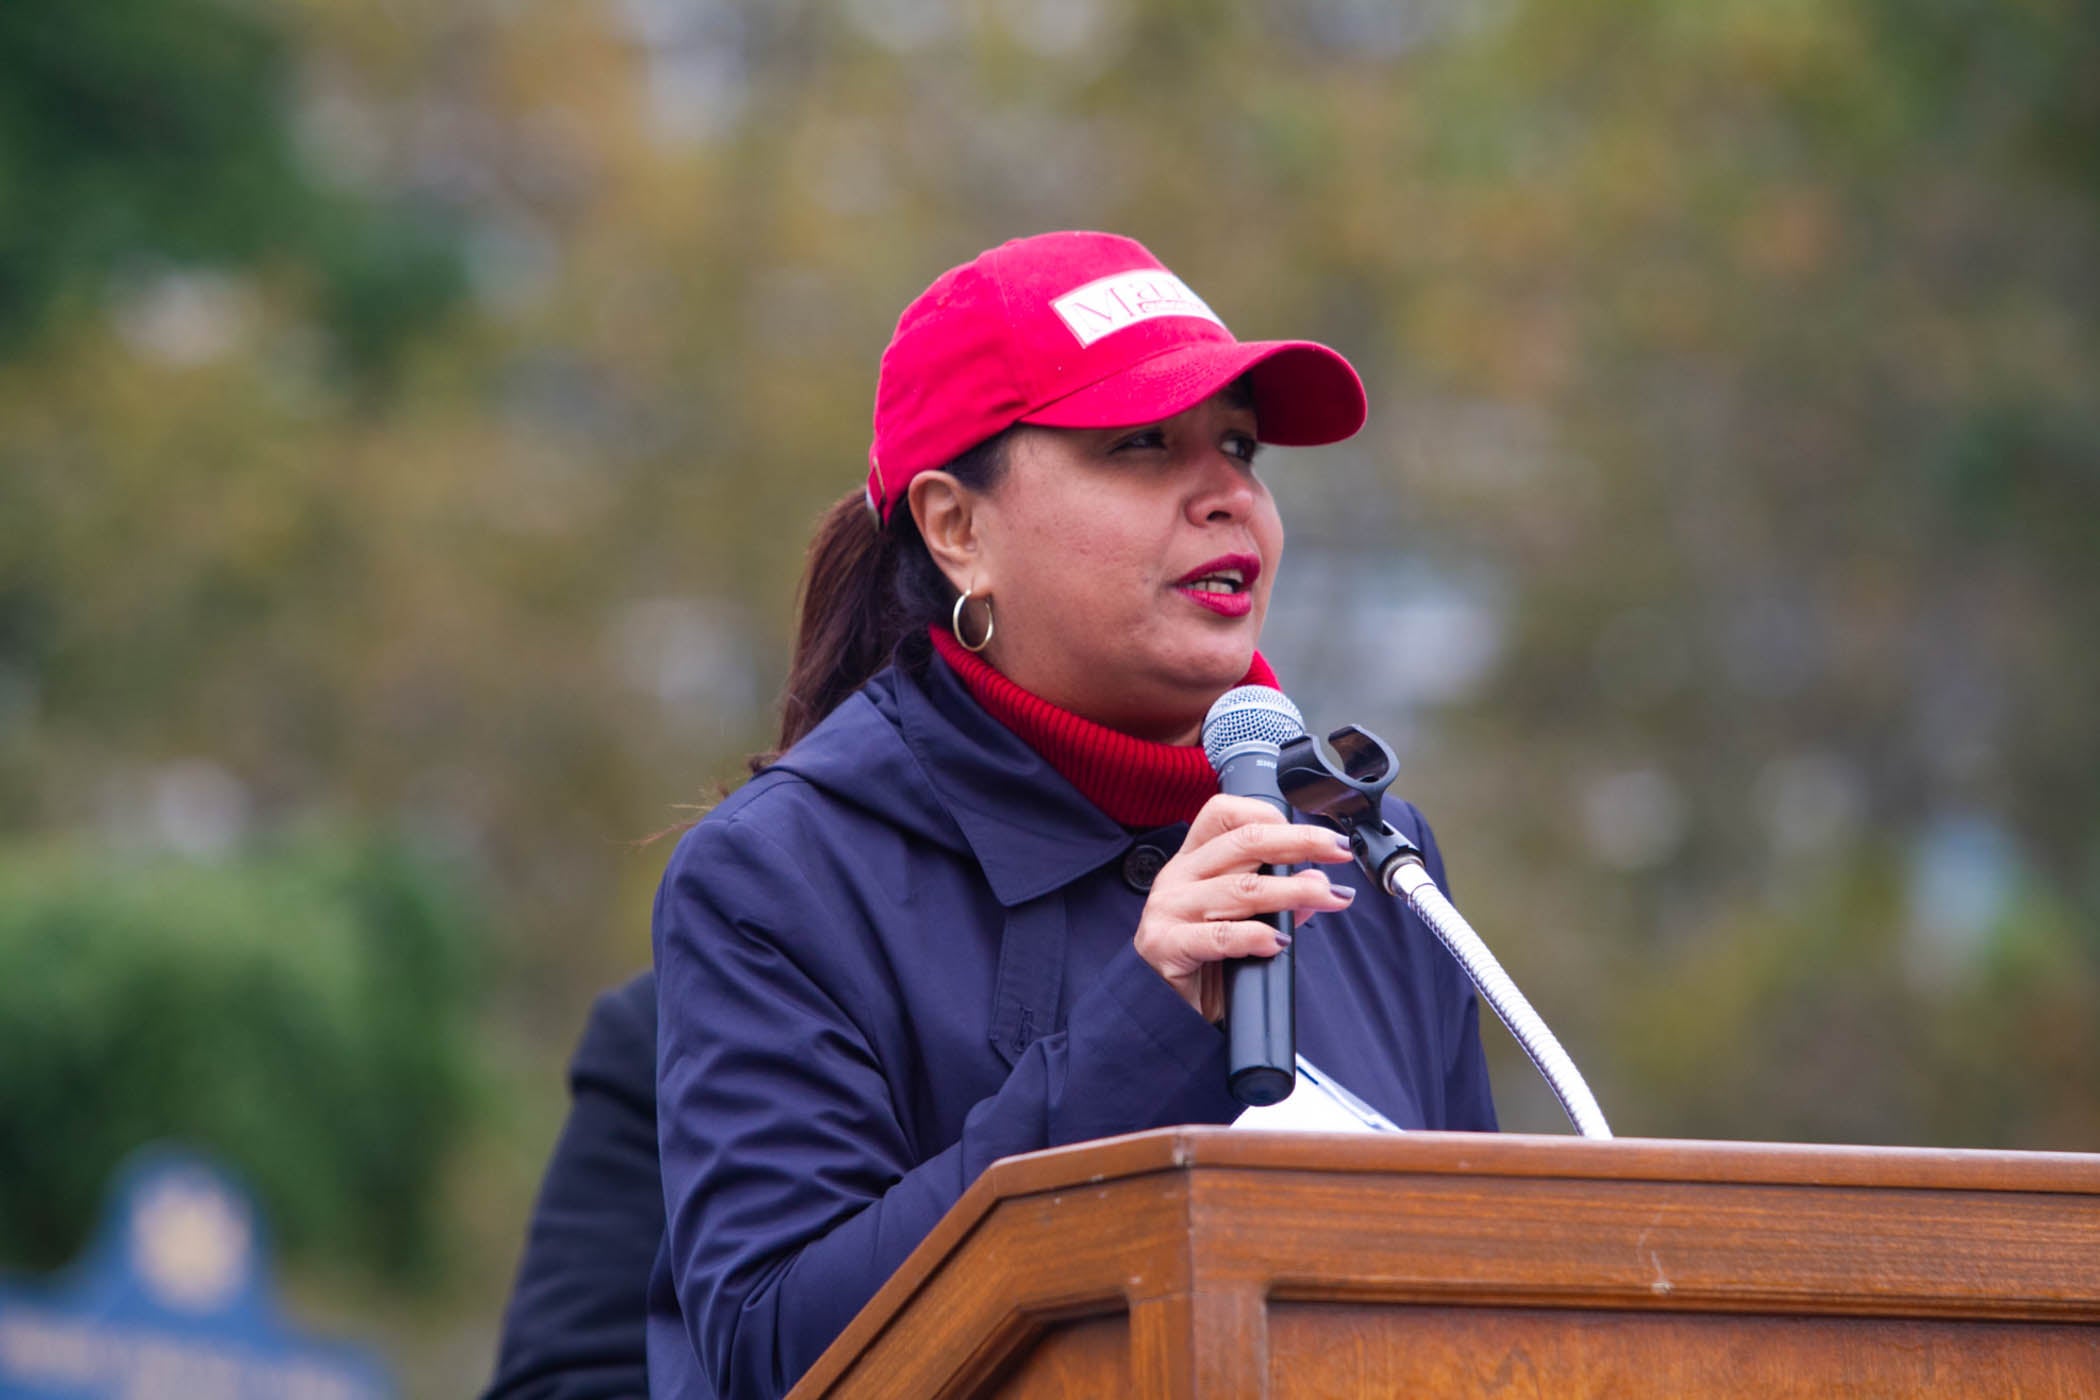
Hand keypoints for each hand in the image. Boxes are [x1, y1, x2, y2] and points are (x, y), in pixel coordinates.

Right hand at [1132, 795, 1357, 1019]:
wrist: (1164, 1013)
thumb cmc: (1204, 962)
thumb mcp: (1245, 923)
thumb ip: (1280, 901)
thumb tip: (1320, 882)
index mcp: (1193, 861)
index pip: (1225, 815)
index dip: (1274, 817)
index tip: (1321, 836)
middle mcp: (1177, 876)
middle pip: (1242, 842)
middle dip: (1299, 843)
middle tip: (1338, 852)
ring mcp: (1167, 909)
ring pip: (1238, 888)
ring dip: (1290, 891)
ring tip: (1324, 897)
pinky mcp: (1164, 945)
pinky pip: (1218, 936)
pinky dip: (1254, 937)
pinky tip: (1278, 941)